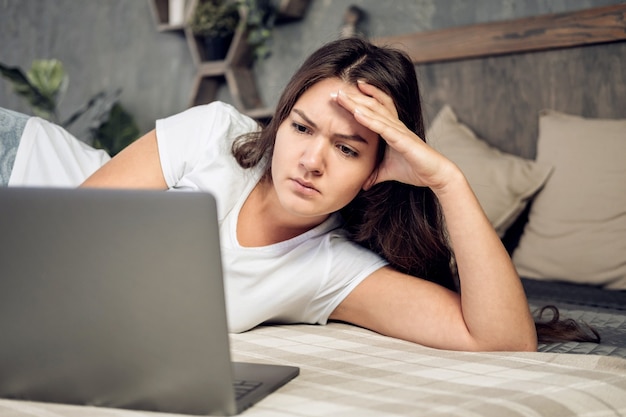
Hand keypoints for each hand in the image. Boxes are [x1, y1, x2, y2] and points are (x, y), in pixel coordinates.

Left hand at [333, 82, 457, 191]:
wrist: (434, 175)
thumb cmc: (414, 170)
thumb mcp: (387, 172)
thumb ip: (375, 175)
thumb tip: (364, 184)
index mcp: (391, 129)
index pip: (374, 109)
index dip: (360, 99)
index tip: (342, 94)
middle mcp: (394, 125)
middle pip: (371, 105)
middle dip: (353, 97)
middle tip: (335, 90)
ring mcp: (399, 131)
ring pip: (375, 112)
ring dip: (357, 104)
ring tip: (342, 95)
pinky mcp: (402, 139)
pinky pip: (383, 127)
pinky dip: (369, 119)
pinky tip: (356, 113)